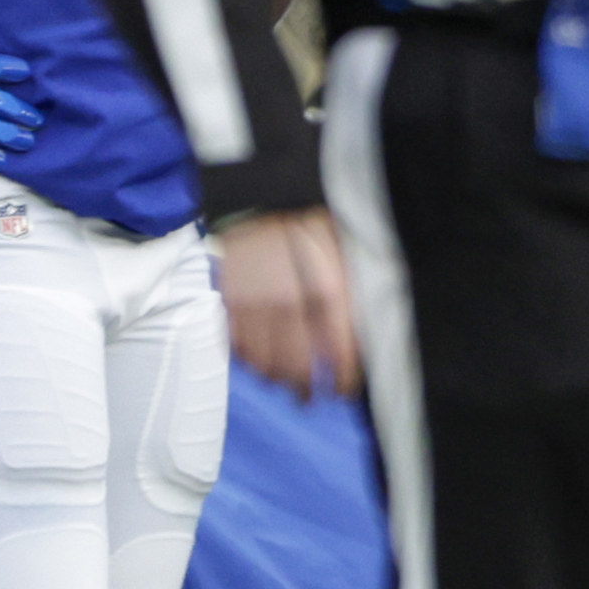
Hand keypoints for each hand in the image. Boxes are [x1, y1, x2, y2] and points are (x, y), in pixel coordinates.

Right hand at [218, 208, 359, 398]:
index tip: (343, 391)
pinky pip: (236, 345)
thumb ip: (353, 295)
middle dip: (304, 387)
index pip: (338, 348)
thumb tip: (362, 340)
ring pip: (263, 361)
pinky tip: (257, 358)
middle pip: (297, 364)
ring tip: (283, 382)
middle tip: (308, 397)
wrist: (262, 192)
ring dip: (275, 377)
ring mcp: (253, 303)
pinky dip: (247, 358)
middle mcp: (288, 301)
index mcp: (325, 287)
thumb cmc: (311, 222)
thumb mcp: (345, 251)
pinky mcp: (226, 300)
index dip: (343, 376)